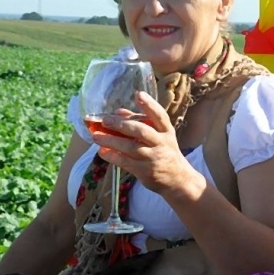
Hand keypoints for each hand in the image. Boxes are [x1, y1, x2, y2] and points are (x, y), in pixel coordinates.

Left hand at [87, 91, 205, 203]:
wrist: (177, 179)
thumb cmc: (165, 152)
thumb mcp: (160, 136)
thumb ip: (140, 123)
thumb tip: (118, 111)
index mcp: (166, 131)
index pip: (160, 115)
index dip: (150, 105)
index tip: (139, 94)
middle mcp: (161, 143)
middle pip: (141, 131)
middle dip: (121, 124)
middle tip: (105, 120)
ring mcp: (153, 158)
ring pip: (130, 147)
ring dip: (111, 140)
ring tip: (96, 136)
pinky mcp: (145, 171)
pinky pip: (125, 162)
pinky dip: (112, 156)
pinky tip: (102, 151)